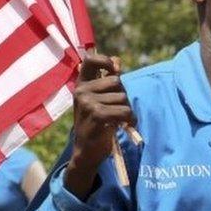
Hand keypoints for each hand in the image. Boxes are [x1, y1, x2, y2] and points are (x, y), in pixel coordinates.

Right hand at [65, 55, 135, 198]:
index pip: (90, 60)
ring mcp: (87, 102)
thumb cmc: (96, 123)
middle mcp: (81, 91)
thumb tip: (118, 62)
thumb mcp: (99, 99)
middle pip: (116, 81)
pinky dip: (130, 119)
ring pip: (122, 97)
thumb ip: (107, 80)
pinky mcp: (96, 115)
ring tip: (119, 120)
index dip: (105, 61)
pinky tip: (126, 126)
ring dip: (127, 110)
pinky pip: (124, 111)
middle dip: (123, 95)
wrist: (86, 151)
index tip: (115, 70)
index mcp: (81, 84)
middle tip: (118, 109)